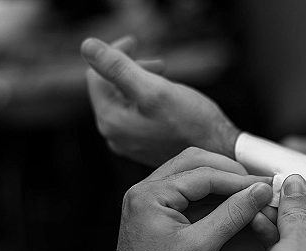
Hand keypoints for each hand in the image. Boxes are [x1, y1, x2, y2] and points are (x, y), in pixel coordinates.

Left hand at [81, 37, 239, 166]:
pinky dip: (146, 100)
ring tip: (164, 81)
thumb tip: (87, 46)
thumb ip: (118, 67)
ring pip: (123, 101)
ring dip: (140, 84)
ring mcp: (128, 143)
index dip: (114, 55)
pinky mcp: (142, 146)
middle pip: (108, 89)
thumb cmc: (192, 122)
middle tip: (159, 65)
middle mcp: (114, 136)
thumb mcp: (154, 89)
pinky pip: (135, 115)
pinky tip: (166, 100)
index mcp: (111, 121)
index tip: (136, 42)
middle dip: (130, 71)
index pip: (96, 77)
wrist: (219, 153)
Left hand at [103, 147, 271, 250]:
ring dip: (221, 183)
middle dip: (229, 172)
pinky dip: (211, 198)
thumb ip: (232, 215)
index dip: (239, 180)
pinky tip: (233, 205)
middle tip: (257, 185)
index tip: (266, 185)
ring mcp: (150, 200)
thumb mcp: (201, 248)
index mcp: (150, 195)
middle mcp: (146, 190)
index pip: (203, 175)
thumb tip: (259, 191)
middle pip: (195, 163)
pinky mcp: (157, 212)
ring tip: (250, 193)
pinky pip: (188, 195)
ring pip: (192, 176)